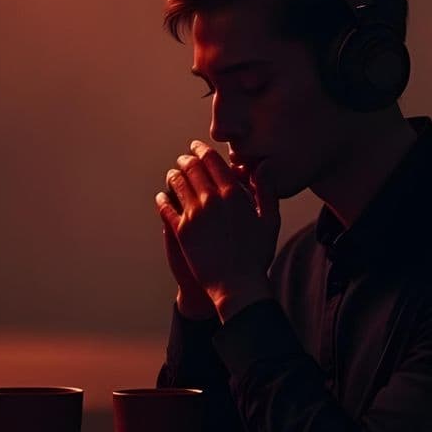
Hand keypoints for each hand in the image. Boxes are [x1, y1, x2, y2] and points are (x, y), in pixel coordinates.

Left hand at [154, 140, 279, 313]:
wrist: (236, 284)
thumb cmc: (257, 255)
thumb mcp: (270, 221)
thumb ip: (267, 191)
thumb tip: (262, 168)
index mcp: (233, 193)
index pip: (213, 162)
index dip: (203, 151)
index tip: (198, 147)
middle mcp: (211, 199)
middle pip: (193, 169)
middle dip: (186, 160)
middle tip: (184, 158)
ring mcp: (193, 214)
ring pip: (178, 184)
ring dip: (174, 175)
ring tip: (173, 174)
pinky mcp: (180, 231)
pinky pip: (166, 208)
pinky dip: (162, 199)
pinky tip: (161, 197)